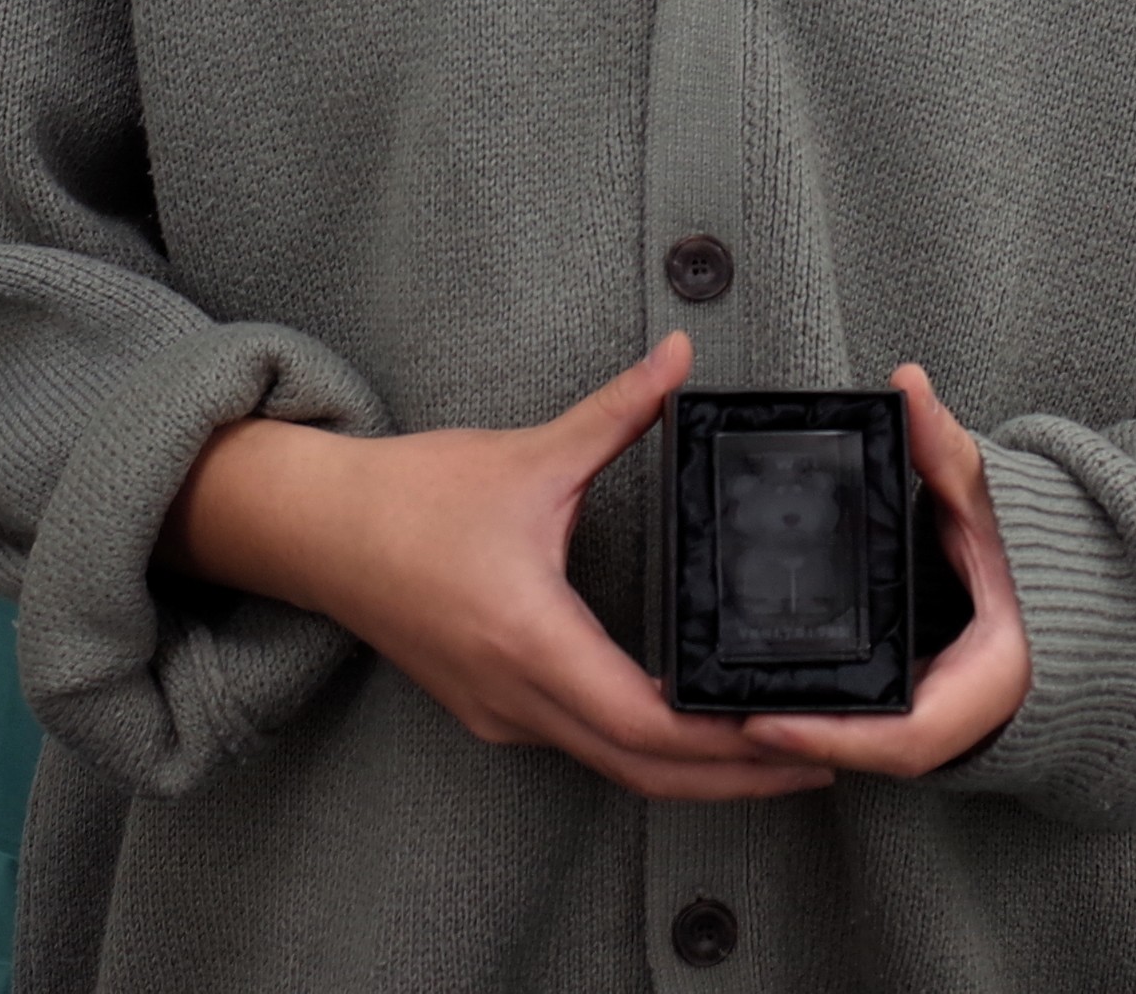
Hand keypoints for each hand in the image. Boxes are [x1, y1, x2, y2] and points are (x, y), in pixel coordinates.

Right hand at [166, 329, 826, 801]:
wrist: (316, 531)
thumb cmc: (410, 497)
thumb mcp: (527, 455)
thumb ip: (617, 412)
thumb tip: (680, 358)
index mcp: (529, 637)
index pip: (644, 723)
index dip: (723, 741)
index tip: (791, 731)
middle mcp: (516, 694)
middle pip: (643, 770)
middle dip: (734, 776)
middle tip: (819, 763)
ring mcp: (500, 712)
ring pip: (613, 767)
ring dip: (692, 772)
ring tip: (772, 752)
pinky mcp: (491, 709)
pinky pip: (582, 747)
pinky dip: (644, 752)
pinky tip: (689, 730)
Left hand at [743, 363, 1031, 778]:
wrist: (1087, 594)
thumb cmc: (1042, 551)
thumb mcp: (990, 497)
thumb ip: (946, 446)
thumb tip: (907, 385)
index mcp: (996, 673)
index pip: (910, 733)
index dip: (837, 738)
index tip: (767, 723)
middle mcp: (974, 712)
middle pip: (878, 751)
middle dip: (805, 744)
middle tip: (725, 718)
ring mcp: (954, 719)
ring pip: (875, 750)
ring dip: (809, 741)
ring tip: (731, 715)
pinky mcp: (936, 709)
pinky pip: (879, 731)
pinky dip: (830, 725)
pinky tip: (774, 706)